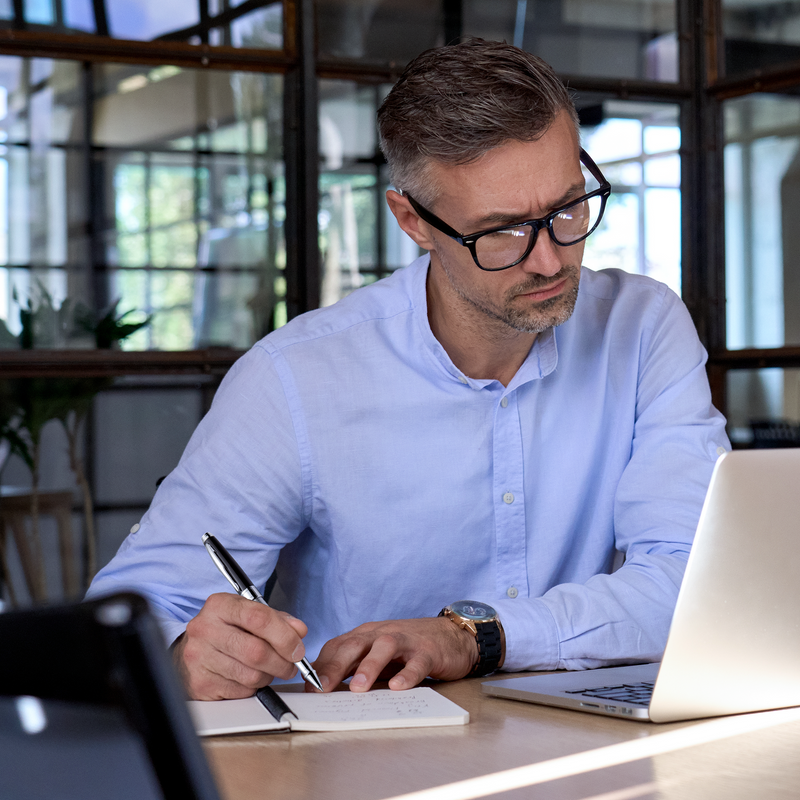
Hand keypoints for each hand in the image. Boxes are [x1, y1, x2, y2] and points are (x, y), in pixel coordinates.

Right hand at [172, 592, 309, 699]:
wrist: (189, 652)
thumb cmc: (224, 630)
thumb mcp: (248, 615)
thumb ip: (277, 620)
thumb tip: (299, 631)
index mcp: (220, 605)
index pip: (259, 618)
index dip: (285, 636)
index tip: (298, 647)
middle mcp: (205, 629)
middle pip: (257, 651)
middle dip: (282, 661)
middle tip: (291, 664)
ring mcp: (200, 657)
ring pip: (251, 675)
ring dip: (269, 675)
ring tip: (269, 668)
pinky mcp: (201, 684)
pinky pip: (241, 691)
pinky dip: (253, 687)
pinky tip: (248, 677)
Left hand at [312, 617, 477, 692]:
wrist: (450, 635)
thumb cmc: (408, 649)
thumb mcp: (377, 655)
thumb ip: (355, 667)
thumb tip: (325, 688)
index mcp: (366, 635)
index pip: (338, 646)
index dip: (321, 666)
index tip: (308, 688)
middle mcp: (381, 634)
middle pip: (355, 645)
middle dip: (335, 667)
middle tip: (321, 689)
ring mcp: (405, 641)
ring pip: (384, 647)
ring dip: (369, 667)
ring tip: (357, 688)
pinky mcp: (427, 651)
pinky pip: (416, 662)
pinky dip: (407, 674)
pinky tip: (398, 687)